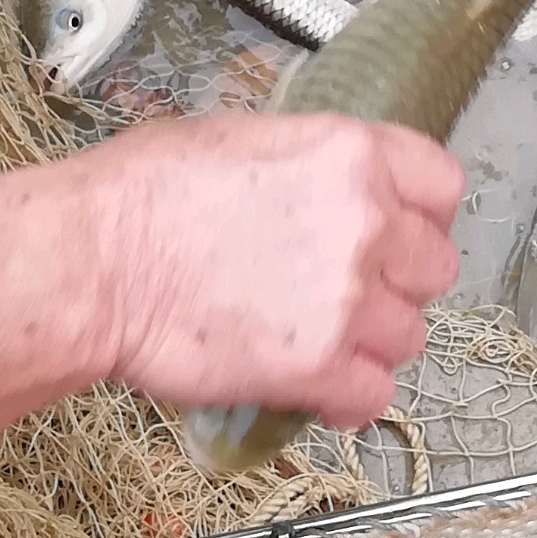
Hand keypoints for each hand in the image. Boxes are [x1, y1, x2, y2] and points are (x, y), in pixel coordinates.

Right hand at [81, 111, 463, 428]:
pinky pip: (373, 396)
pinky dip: (351, 399)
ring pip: (410, 335)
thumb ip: (309, 166)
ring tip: (323, 341)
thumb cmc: (140, 194)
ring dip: (373, 342)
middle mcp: (366, 222)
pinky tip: (322, 390)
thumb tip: (325, 186)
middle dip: (397, 282)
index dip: (420, 214)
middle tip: (350, 292)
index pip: (441, 184)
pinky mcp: (319, 366)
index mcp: (350, 154)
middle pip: (433, 267)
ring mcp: (348, 298)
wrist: (95, 261)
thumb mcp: (240, 138)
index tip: (398, 232)